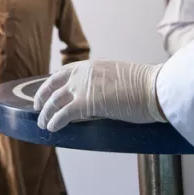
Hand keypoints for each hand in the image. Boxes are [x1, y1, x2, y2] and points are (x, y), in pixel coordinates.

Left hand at [33, 60, 165, 131]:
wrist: (155, 88)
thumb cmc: (146, 86)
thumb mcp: (119, 77)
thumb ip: (104, 83)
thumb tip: (101, 96)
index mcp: (91, 66)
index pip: (63, 73)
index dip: (52, 84)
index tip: (47, 92)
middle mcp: (83, 73)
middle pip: (53, 86)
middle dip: (42, 97)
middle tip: (37, 108)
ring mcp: (83, 87)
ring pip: (54, 101)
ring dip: (46, 113)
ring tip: (42, 123)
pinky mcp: (86, 103)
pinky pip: (63, 114)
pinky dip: (54, 121)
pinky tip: (51, 128)